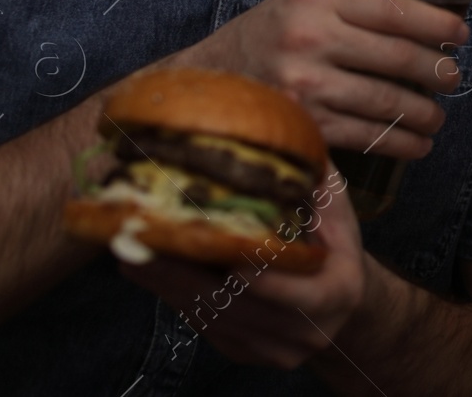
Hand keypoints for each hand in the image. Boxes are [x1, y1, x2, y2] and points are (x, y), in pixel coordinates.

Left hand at [118, 165, 368, 370]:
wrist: (340, 311)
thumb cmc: (337, 250)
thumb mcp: (339, 213)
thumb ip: (317, 178)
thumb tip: (294, 118)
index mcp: (336, 295)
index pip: (296, 292)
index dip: (260, 275)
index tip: (226, 253)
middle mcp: (304, 332)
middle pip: (237, 307)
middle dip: (187, 275)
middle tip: (146, 242)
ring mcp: (270, 349)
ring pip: (211, 318)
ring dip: (167, 284)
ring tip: (131, 249)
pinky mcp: (240, 353)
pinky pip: (201, 325)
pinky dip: (172, 295)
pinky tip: (146, 267)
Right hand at [185, 0, 468, 156]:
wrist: (211, 74)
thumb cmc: (272, 27)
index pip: (393, 10)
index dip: (436, 24)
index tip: (462, 34)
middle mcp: (310, 38)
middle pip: (396, 57)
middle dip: (438, 71)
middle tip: (455, 78)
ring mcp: (304, 83)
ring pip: (384, 100)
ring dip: (423, 113)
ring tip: (439, 116)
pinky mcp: (302, 122)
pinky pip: (364, 135)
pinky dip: (398, 142)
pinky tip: (416, 143)